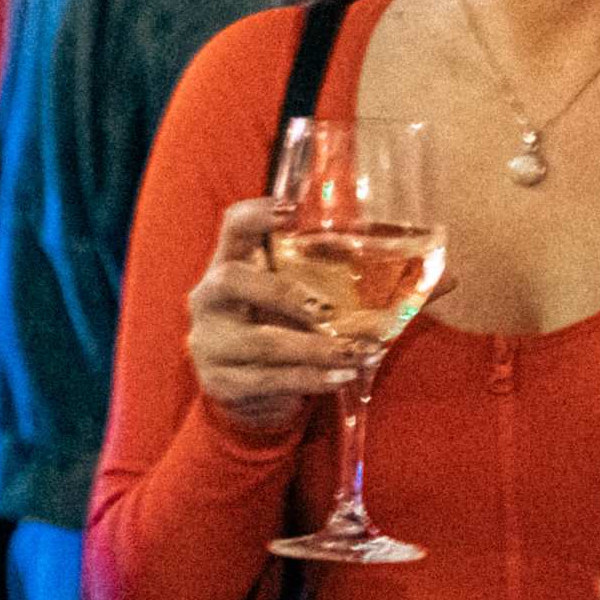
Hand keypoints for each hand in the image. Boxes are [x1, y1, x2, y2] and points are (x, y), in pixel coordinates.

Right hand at [185, 197, 358, 437]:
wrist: (240, 388)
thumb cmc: (272, 326)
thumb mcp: (281, 296)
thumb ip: (312, 276)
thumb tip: (391, 257)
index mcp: (225, 264)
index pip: (232, 227)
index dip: (257, 214)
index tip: (293, 211)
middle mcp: (208, 298)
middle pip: (231, 280)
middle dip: (283, 293)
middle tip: (328, 308)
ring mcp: (208, 342)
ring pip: (261, 342)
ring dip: (315, 349)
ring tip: (355, 353)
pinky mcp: (219, 383)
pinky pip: (269, 381)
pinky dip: (310, 379)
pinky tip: (340, 377)